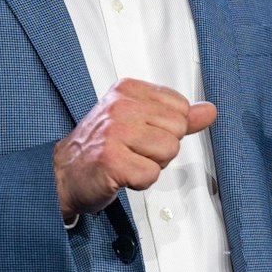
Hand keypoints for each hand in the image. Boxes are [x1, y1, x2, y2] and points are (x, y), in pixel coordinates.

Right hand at [54, 78, 216, 219]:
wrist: (62, 174)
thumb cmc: (99, 148)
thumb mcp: (139, 121)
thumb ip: (178, 116)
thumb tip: (209, 111)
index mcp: (128, 90)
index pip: (180, 107)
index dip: (167, 129)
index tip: (141, 133)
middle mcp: (120, 106)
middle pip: (177, 131)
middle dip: (161, 149)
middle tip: (132, 150)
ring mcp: (115, 132)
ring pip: (168, 151)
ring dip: (151, 165)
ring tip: (127, 161)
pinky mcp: (112, 160)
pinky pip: (152, 174)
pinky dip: (140, 181)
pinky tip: (121, 174)